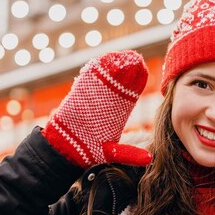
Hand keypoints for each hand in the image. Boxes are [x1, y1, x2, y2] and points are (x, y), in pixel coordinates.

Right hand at [42, 51, 151, 167]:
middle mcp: (106, 103)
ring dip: (110, 65)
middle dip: (126, 70)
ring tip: (118, 56)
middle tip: (134, 58)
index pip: (129, 94)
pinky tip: (99, 61)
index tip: (143, 71)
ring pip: (103, 78)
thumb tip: (149, 159)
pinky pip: (86, 79)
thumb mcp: (111, 152)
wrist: (64, 148)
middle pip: (118, 83)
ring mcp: (92, 97)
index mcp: (117, 114)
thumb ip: (130, 154)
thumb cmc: (88, 151)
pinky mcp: (78, 94)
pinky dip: (91, 70)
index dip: (136, 82)